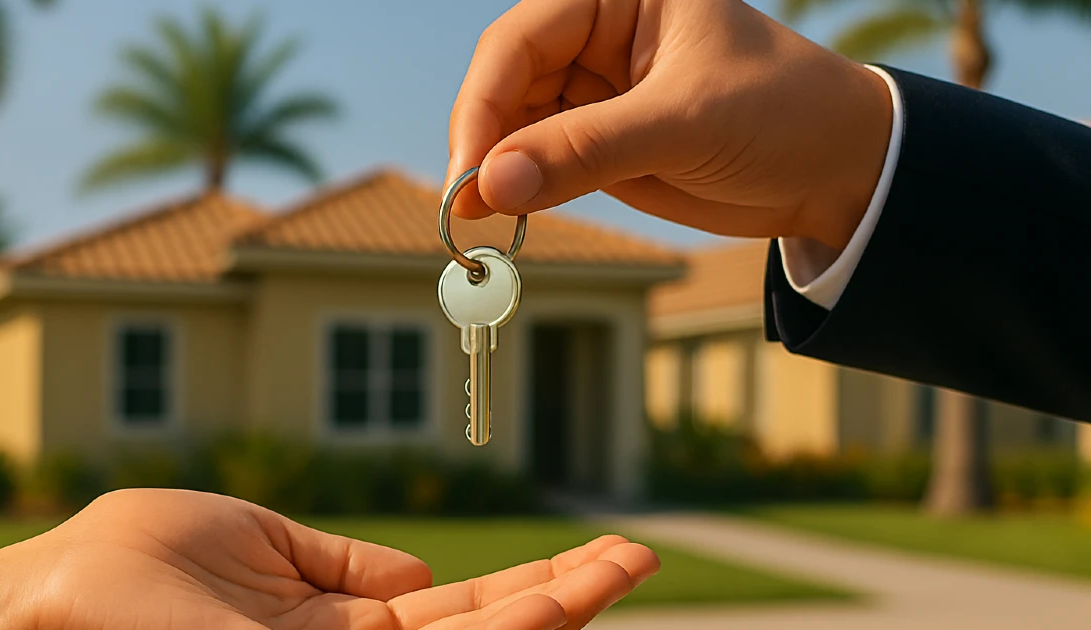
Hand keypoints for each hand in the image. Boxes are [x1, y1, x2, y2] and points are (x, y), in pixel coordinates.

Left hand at [0, 489, 658, 629]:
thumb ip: (344, 563)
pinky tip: (550, 604)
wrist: (47, 599)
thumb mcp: (260, 544)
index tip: (595, 556)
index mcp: (341, 627)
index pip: (459, 611)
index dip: (529, 588)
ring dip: (551, 616)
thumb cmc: (134, 564)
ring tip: (618, 572)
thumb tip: (421, 574)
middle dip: (565, 604)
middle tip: (638, 561)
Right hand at [447, 0, 893, 250]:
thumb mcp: (685, 123)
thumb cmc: (782, 113)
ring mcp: (594, 87)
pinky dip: (520, 189)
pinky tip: (509, 214)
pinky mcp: (599, 138)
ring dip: (495, 171)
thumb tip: (492, 184)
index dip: (484, 103)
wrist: (838, 169)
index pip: (521, 39)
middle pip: (507, 82)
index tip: (469, 170)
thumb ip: (586, 150)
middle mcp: (597, 33)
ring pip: (514, 125)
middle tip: (466, 205)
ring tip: (480, 219)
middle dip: (483, 141)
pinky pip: (540, 160)